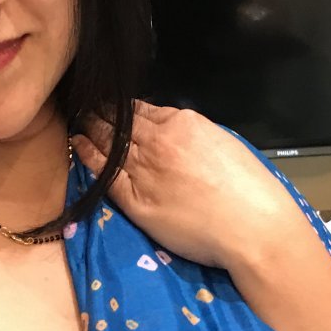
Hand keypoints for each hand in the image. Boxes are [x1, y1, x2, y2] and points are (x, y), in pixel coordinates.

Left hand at [71, 102, 301, 269]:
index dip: (123, 107)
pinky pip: (105, 173)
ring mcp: (143, 170)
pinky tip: (80, 144)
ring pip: (108, 143)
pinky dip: (89, 156)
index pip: (142, 109)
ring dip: (91, 128)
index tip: (112, 104)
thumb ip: (193, 134)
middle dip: (101, 111)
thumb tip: (175, 133)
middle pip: (120, 122)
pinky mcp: (135, 200)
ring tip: (78, 119)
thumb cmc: (249, 188)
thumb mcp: (222, 142)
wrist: (252, 226)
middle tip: (84, 104)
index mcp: (183, 123)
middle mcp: (158, 141)